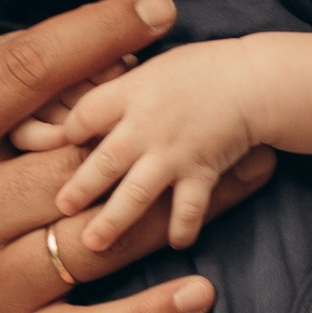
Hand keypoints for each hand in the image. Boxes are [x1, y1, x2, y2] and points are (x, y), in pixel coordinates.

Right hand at [0, 0, 274, 312]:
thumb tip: (16, 36)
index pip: (20, 74)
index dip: (94, 35)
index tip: (156, 10)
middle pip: (78, 158)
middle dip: (155, 123)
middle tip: (220, 98)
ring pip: (103, 236)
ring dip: (186, 205)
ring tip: (249, 169)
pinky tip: (199, 288)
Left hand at [50, 40, 265, 253]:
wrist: (252, 79)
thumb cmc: (200, 68)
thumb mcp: (151, 68)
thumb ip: (119, 91)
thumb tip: (84, 111)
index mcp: (130, 94)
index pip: (83, 116)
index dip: (67, 132)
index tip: (59, 146)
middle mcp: (146, 127)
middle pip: (103, 161)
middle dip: (79, 187)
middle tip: (60, 207)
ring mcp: (173, 153)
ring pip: (136, 193)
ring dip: (113, 220)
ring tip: (93, 242)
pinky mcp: (201, 172)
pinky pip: (187, 208)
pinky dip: (182, 228)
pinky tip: (176, 243)